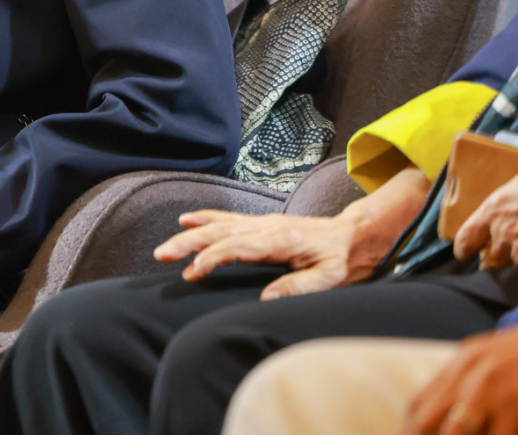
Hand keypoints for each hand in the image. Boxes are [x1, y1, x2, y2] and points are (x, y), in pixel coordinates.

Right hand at [154, 167, 430, 299]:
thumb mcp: (328, 278)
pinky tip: (188, 221)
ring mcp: (263, 223)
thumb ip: (296, 287)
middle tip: (162, 255)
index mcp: (279, 240)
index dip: (210, 259)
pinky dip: (205, 219)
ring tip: (166, 246)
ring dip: (191, 234)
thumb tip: (264, 298)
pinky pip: (228, 219)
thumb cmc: (342, 259)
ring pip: (219, 225)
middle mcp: (266, 227)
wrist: (355, 235)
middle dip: (188, 243)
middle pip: (219, 232)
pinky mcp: (262, 224)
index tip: (190, 274)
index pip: (235, 247)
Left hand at [404, 300, 517, 434]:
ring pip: (453, 434)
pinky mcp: (515, 409)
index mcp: (461, 363)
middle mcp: (466, 376)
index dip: (413, 431)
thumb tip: (463, 412)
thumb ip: (476, 381)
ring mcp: (487, 393)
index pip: (419, 404)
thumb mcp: (498, 358)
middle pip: (424, 421)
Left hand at [454, 126, 517, 268]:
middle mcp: (505, 232)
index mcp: (492, 209)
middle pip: (489, 260)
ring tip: (517, 264)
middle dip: (492, 259)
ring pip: (512, 269)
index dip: (464, 248)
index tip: (465, 252)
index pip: (466, 240)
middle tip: (497, 256)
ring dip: (513, 267)